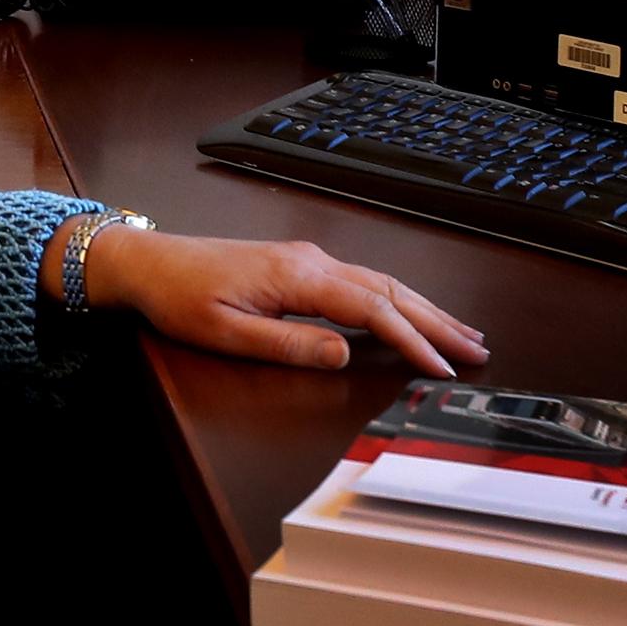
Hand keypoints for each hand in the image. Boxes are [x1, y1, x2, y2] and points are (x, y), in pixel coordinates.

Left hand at [78, 226, 488, 378]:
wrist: (149, 263)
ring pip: (381, 282)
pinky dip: (395, 299)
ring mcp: (308, 259)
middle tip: (478, 349)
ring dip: (423, 308)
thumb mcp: (227, 334)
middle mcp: (312, 260)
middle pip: (389, 291)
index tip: (443, 366)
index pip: (372, 311)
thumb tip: (344, 355)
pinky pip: (362, 280)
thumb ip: (288, 345)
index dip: (413, 340)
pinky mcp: (300, 264)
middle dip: (437, 321)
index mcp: (298, 277)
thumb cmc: (181, 298)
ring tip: (460, 332)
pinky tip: (409, 313)